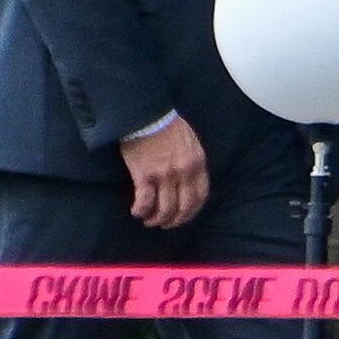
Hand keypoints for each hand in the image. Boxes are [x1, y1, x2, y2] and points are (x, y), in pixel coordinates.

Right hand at [119, 112, 210, 231]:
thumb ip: (192, 162)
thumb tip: (190, 180)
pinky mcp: (145, 176)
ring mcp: (165, 175)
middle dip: (175, 220)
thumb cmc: (166, 126)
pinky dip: (141, 211)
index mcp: (197, 163)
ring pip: (165, 209)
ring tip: (149, 220)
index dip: (192, 211)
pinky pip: (145, 202)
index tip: (183, 216)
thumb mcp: (190, 142)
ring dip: (157, 219)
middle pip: (184, 206)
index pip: (201, 195)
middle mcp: (184, 172)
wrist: (145, 115)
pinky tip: (137, 211)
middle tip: (165, 224)